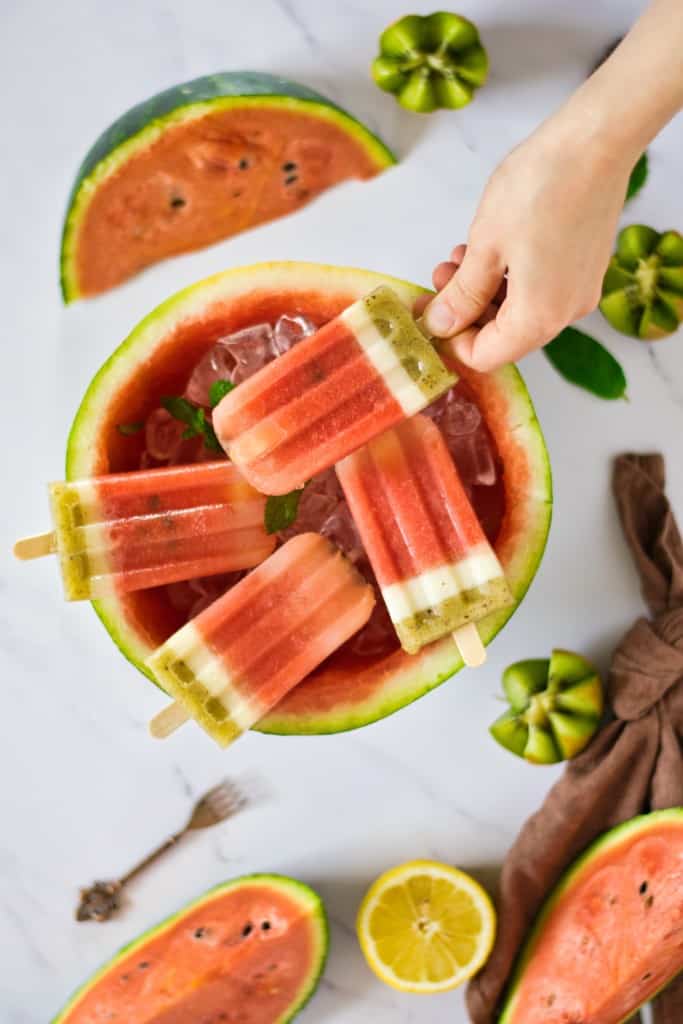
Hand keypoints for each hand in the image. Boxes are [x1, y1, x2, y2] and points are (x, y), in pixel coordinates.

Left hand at [419, 118, 633, 371]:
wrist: (596, 141)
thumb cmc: (540, 187)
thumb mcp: (485, 246)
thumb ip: (462, 295)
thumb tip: (440, 325)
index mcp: (539, 318)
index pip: (485, 356)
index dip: (451, 339)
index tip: (428, 310)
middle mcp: (566, 314)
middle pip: (504, 336)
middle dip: (465, 311)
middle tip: (439, 277)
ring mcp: (579, 292)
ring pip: (519, 312)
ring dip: (484, 291)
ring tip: (459, 255)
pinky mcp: (585, 270)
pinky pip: (540, 291)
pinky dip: (510, 279)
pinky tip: (489, 248)